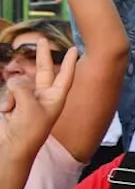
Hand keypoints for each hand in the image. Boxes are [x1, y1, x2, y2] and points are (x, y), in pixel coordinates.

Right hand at [0, 39, 77, 160]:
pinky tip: (7, 114)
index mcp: (56, 98)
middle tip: (41, 40)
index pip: (65, 76)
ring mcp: (29, 101)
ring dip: (12, 96)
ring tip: (14, 112)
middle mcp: (44, 97)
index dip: (69, 62)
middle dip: (41, 56)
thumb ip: (22, 86)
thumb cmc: (28, 130)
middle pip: (44, 71)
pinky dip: (6, 103)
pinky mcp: (15, 105)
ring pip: (18, 85)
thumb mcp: (29, 104)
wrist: (12, 149)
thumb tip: (14, 80)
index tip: (74, 49)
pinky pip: (8, 95)